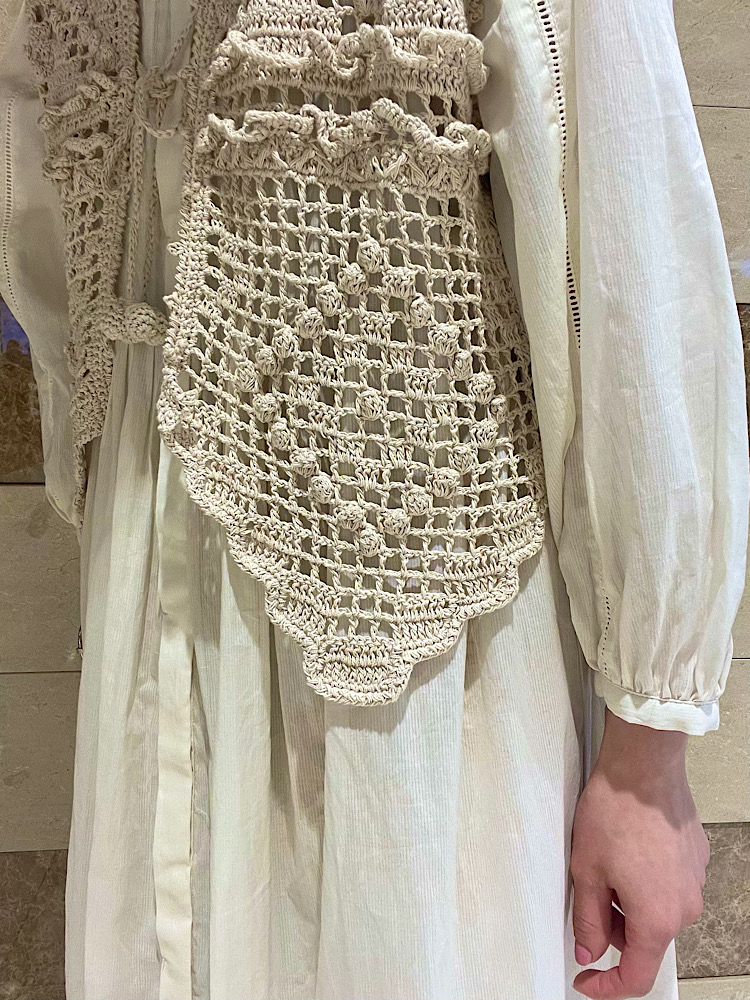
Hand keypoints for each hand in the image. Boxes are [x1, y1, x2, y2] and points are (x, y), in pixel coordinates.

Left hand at [570, 707, 709, 998]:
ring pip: (656, 910)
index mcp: (656, 919)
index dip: (607, 986)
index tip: (587, 980)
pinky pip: (667, 884)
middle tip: (588, 891)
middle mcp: (684, 907)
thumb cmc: (614, 811)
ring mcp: (695, 882)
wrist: (644, 766)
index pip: (636, 977)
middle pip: (645, 940)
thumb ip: (586, 920)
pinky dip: (645, 879)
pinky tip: (627, 848)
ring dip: (629, 900)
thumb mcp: (585, 870)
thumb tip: (588, 951)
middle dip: (614, 927)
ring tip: (606, 859)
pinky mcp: (696, 859)